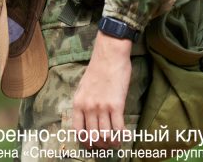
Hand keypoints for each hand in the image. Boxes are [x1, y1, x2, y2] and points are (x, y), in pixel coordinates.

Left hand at [72, 32, 132, 148]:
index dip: (84, 141)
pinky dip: (122, 136)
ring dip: (111, 142)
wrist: (109, 56)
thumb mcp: (83, 87)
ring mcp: (102, 107)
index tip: (91, 145)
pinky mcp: (116, 105)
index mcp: (78, 103)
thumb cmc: (97, 69)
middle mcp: (88, 107)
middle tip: (106, 145)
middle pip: (93, 135)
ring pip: (106, 135)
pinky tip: (124, 136)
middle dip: (100, 144)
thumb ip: (84, 102)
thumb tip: (88, 118)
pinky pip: (118, 128)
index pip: (78, 130)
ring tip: (115, 142)